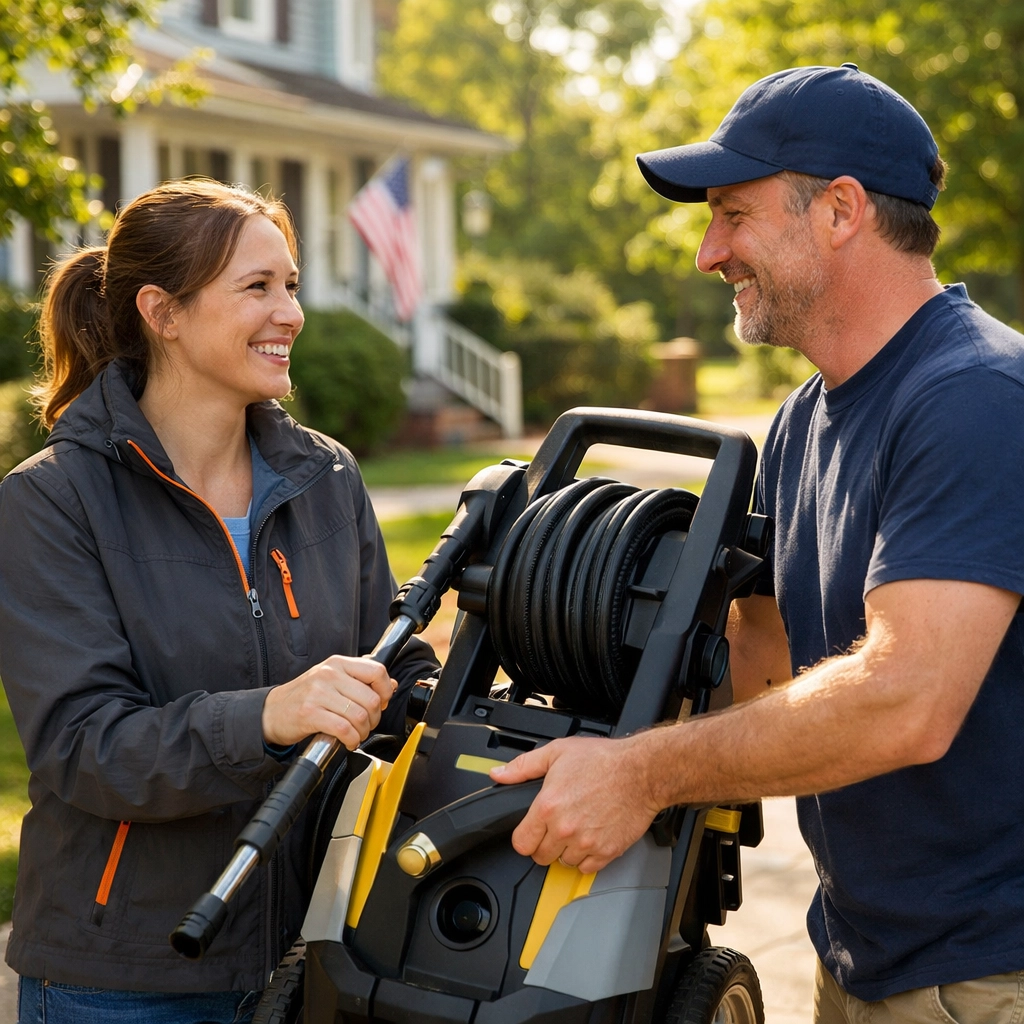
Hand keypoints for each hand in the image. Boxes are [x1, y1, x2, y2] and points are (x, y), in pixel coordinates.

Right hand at [262, 655, 397, 748]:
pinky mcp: (310, 713)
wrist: (272, 712)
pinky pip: (344, 729)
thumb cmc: (305, 697)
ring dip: (363, 732)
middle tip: (365, 725)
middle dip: (374, 719)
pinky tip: (348, 741)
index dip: (384, 691)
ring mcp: (318, 693)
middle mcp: (329, 674)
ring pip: (360, 716)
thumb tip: (390, 685)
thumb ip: (360, 680)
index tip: (380, 703)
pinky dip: (351, 740)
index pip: (376, 671)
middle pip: (371, 699)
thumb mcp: (333, 680)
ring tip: (356, 734)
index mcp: (337, 663)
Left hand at [490, 734, 661, 873]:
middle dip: (545, 844)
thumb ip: (524, 766)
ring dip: (566, 851)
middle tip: (556, 827)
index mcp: (548, 806)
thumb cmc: (603, 760)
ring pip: (564, 863)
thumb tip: (499, 774)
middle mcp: (565, 828)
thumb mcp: (557, 752)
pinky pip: (587, 869)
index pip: (521, 843)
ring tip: (576, 829)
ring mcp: (586, 843)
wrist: (641, 771)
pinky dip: (587, 858)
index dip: (524, 837)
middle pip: (540, 857)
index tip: (531, 831)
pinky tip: (590, 838)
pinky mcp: (607, 852)